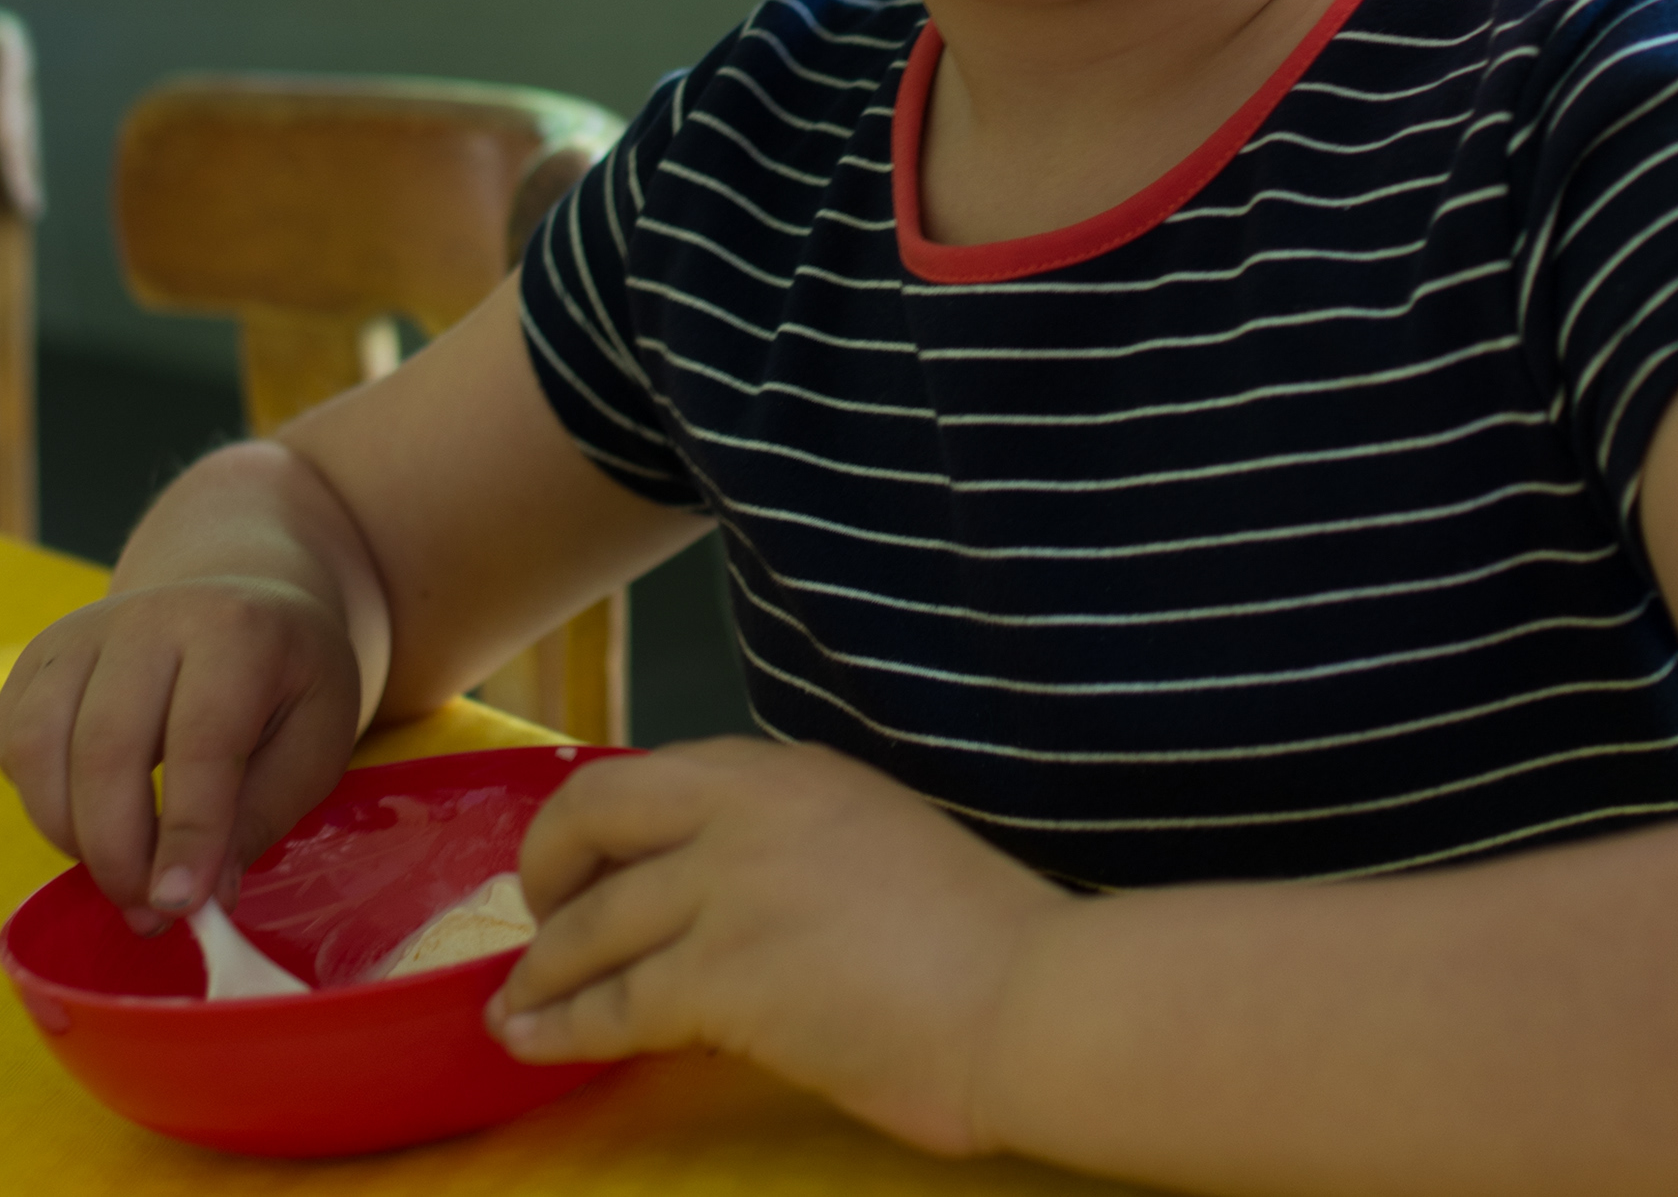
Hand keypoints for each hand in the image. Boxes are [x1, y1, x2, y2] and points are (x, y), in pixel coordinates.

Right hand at [0, 579, 362, 928]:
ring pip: (39, 746)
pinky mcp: (42, 656)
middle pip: (106, 748)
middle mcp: (153, 615)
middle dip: (121, 853)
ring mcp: (86, 629)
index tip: (183, 906)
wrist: (243, 597)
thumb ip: (262, 816)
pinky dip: (39, 800)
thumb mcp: (317, 740)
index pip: (202, 739)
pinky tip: (91, 818)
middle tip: (151, 912)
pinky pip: (11, 741)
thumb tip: (201, 898)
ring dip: (71, 834)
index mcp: (239, 629)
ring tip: (125, 869)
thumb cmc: (287, 679)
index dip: (189, 833)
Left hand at [485, 736, 1063, 1153]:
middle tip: (531, 917)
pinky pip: (613, 1002)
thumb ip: (797, 842)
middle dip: (544, 863)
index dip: (602, 822)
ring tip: (511, 1007)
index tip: (582, 864)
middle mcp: (748, 806)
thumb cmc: (979, 934)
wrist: (1028, 996)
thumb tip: (729, 890)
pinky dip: (561, 1026)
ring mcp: (731, 887)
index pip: (662, 775)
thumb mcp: (877, 838)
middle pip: (595, 811)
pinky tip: (533, 1046)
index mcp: (793, 770)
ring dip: (538, 970)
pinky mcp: (725, 975)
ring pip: (592, 922)